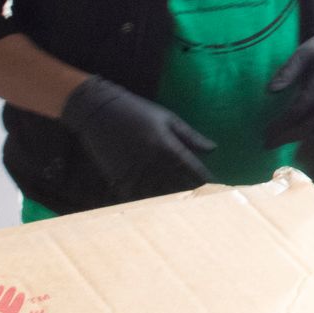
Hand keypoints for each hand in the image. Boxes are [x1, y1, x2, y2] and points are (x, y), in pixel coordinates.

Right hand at [60, 76, 215, 199]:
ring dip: (169, 196)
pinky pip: (135, 194)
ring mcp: (133, 170)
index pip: (191, 169)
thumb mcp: (168, 119)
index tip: (213, 185)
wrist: (100, 111)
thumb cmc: (138, 111)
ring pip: (157, 192)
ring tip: (181, 201)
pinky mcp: (117, 176)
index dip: (203, 178)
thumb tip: (213, 149)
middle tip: (202, 197)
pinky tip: (154, 200)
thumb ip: (190, 136)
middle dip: (189, 190)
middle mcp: (151, 161)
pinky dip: (145, 198)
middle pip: (177, 184)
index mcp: (166, 146)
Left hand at [263, 15, 313, 145]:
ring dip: (299, 137)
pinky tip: (300, 133)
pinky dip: (313, 132)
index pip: (297, 112)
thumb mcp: (301, 54)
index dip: (280, 125)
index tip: (265, 132)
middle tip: (268, 143)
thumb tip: (270, 91)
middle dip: (287, 137)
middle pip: (308, 126)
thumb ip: (286, 72)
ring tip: (281, 140)